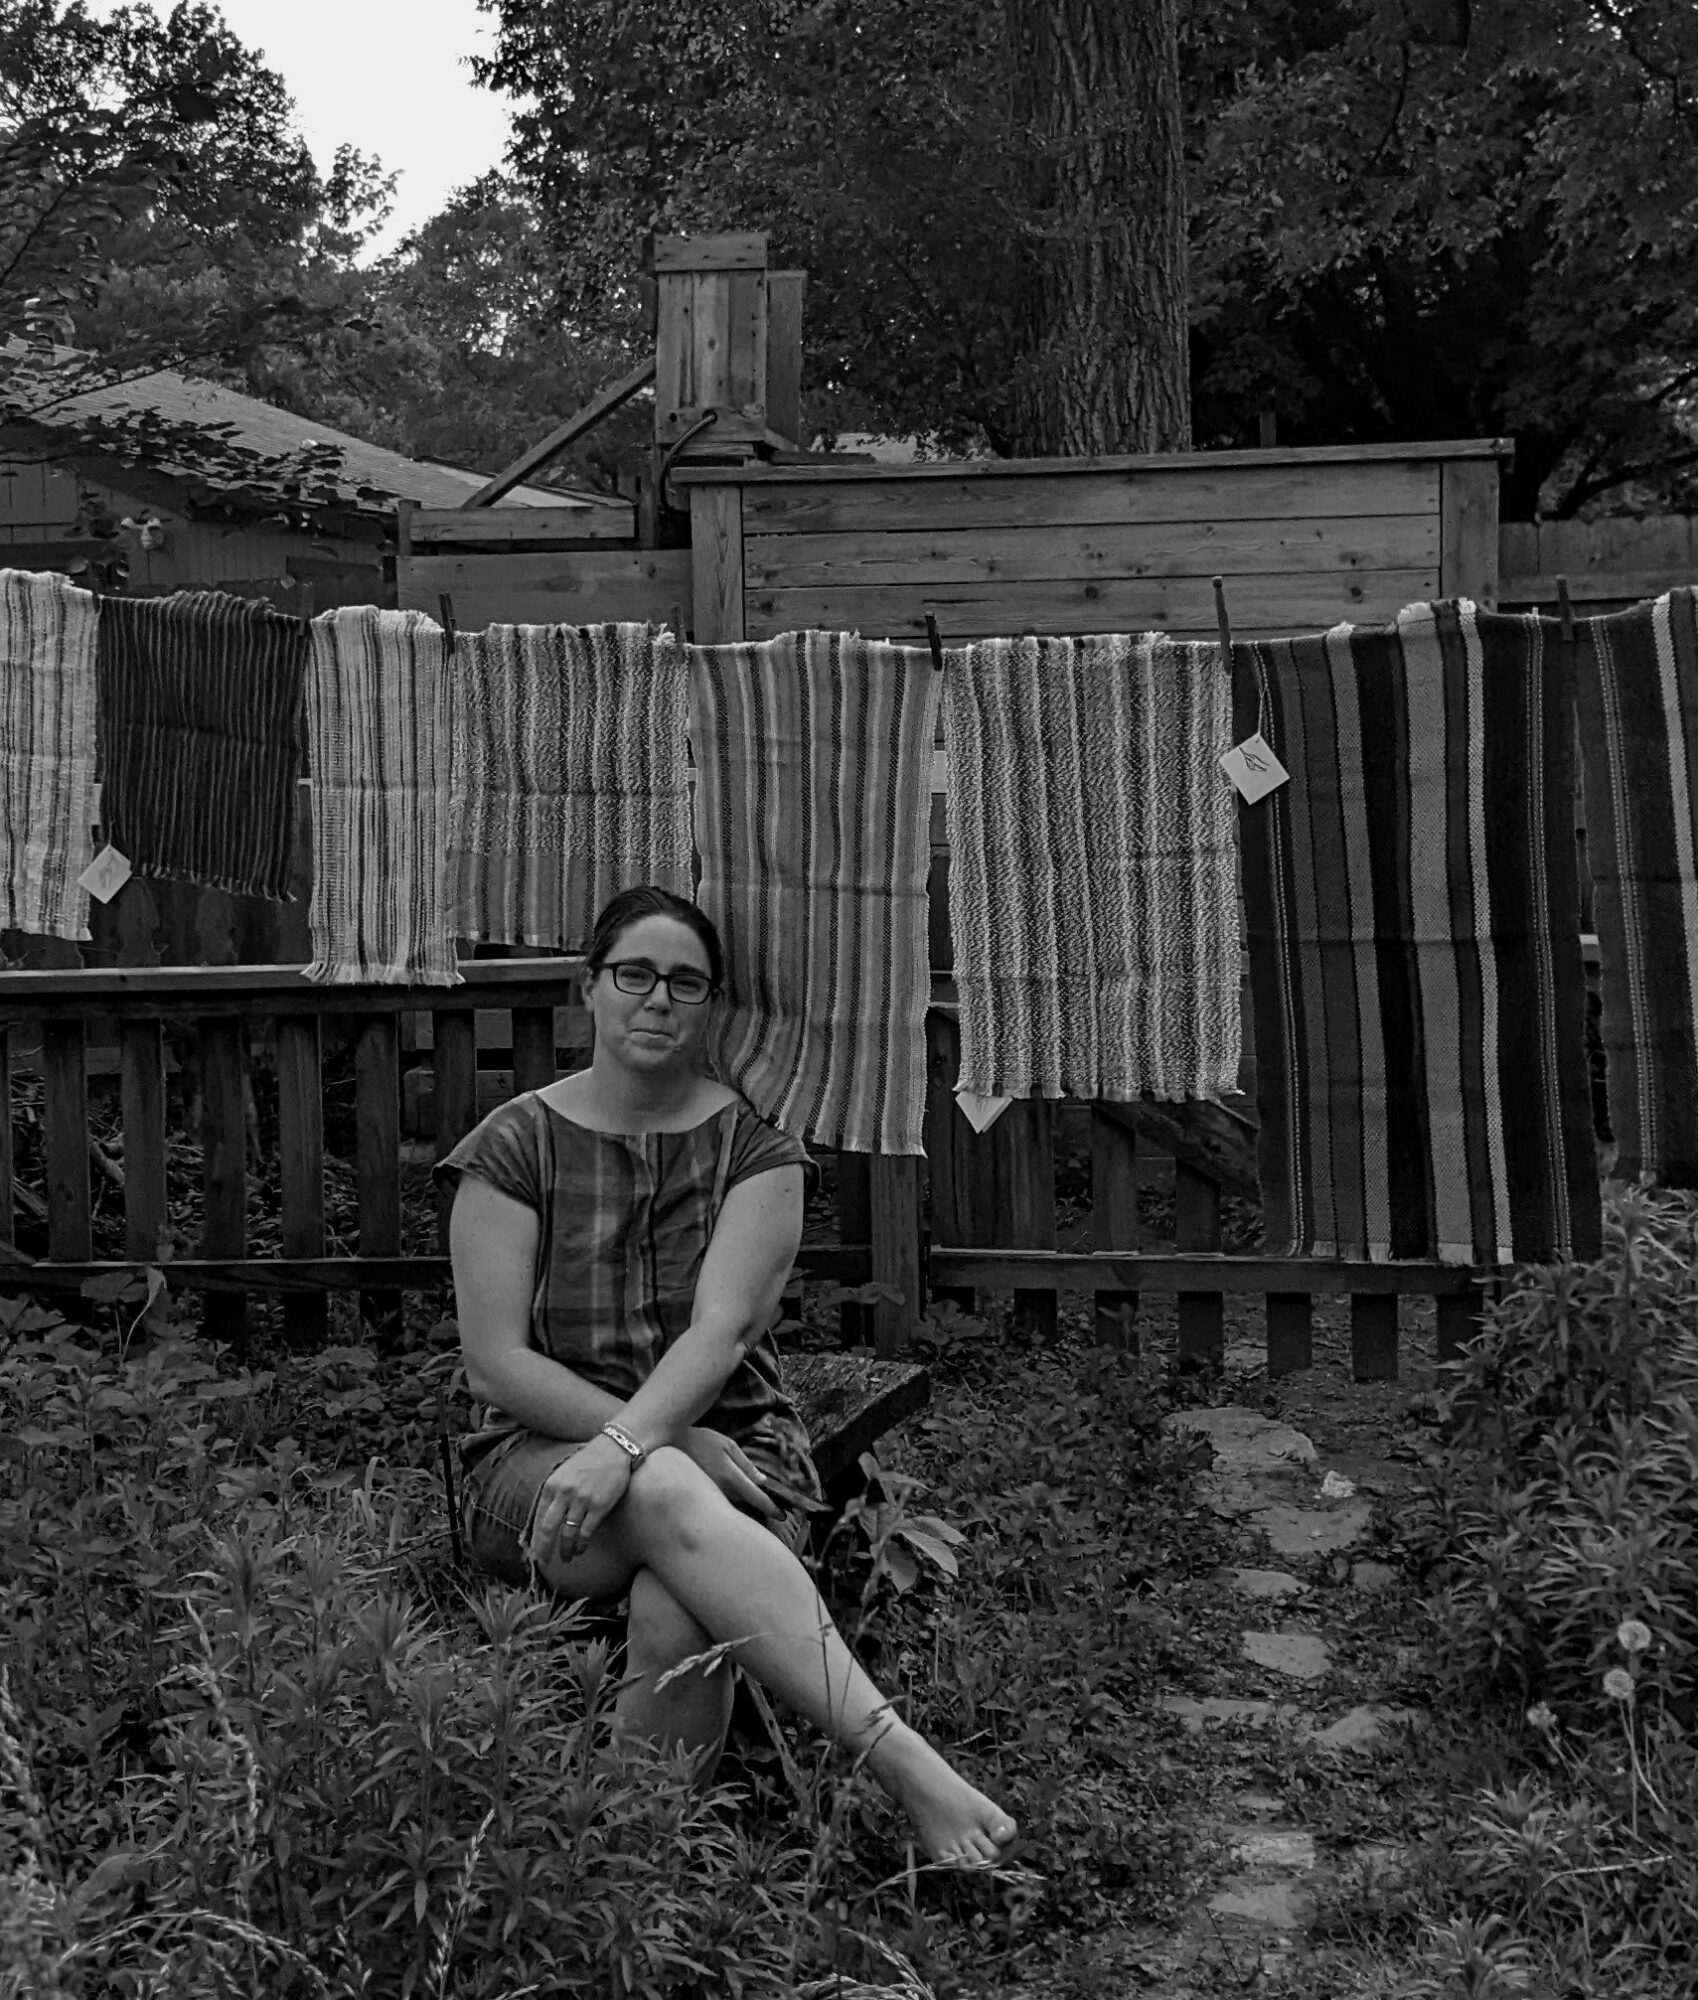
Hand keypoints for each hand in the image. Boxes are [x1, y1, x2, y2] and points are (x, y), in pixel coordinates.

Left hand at [527, 1436, 632, 1568]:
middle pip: (548, 1528)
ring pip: (568, 1533)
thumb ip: (555, 1493)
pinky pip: (586, 1532)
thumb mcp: (564, 1473)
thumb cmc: (589, 1462)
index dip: (535, 1538)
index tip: (534, 1552)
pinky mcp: (599, 1505)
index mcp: (552, 1485)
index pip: (539, 1518)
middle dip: (544, 1549)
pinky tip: (580, 1550)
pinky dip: (581, 1544)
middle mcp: (564, 1493)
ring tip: (566, 1558)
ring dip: (565, 1550)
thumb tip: (546, 1520)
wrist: (614, 1448)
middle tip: (543, 1563)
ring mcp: (582, 1500)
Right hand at [682, 1426, 779, 1519]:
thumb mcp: (727, 1445)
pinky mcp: (701, 1497)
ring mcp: (709, 1495)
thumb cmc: (701, 1441)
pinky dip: (731, 1501)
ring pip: (733, 1504)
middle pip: (745, 1504)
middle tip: (774, 1508)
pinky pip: (721, 1502)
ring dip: (744, 1504)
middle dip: (759, 1506)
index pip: (755, 1496)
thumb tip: (762, 1481)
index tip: (783, 1515)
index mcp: (729, 1475)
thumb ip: (745, 1464)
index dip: (770, 1507)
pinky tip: (732, 1493)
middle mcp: (720, 1489)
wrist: (669, 1446)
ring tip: (754, 1500)